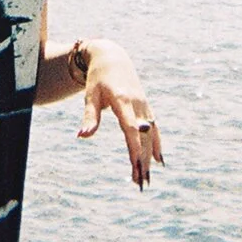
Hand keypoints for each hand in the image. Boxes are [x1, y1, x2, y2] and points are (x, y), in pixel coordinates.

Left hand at [74, 39, 163, 188]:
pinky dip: (157, 144)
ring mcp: (144, 106)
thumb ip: (90, 116)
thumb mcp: (90, 95)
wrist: (112, 58)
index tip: (136, 166)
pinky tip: (159, 161)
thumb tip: (82, 136)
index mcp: (123, 101)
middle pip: (144, 136)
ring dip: (150, 157)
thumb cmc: (98, 78)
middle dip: (143, 160)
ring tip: (146, 178)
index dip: (135, 148)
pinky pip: (155, 128)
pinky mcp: (146, 107)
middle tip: (141, 183)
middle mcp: (137, 104)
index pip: (131, 129)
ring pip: (151, 135)